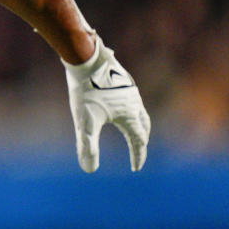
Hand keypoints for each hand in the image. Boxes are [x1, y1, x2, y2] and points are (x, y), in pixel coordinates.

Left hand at [63, 36, 150, 172]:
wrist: (86, 58)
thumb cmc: (85, 90)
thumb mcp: (84, 122)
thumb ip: (87, 146)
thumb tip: (88, 170)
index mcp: (129, 115)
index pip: (138, 141)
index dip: (137, 156)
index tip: (135, 168)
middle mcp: (135, 103)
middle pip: (144, 127)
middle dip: (141, 141)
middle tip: (137, 152)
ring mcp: (130, 90)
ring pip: (139, 111)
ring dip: (138, 125)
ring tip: (131, 130)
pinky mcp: (122, 79)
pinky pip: (131, 98)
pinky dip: (130, 109)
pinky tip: (119, 106)